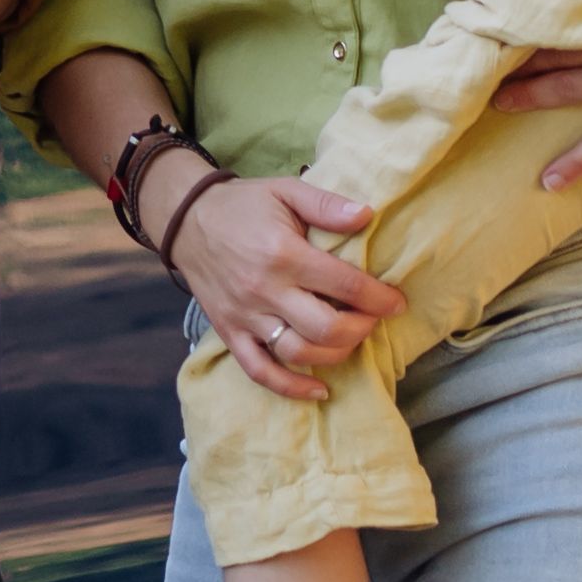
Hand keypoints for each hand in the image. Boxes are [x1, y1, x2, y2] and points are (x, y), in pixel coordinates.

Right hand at [153, 162, 403, 403]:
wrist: (185, 220)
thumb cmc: (243, 205)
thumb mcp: (285, 191)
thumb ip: (325, 205)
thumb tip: (367, 216)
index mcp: (283, 254)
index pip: (344, 285)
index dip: (379, 298)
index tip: (396, 302)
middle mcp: (265, 290)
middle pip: (326, 327)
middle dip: (361, 328)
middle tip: (372, 318)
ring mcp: (246, 316)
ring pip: (299, 351)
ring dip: (336, 353)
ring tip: (350, 339)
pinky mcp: (230, 332)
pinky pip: (260, 371)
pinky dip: (291, 387)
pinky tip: (319, 390)